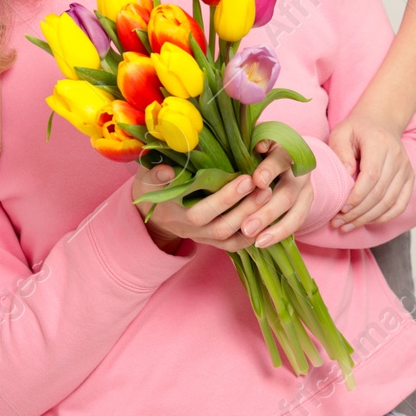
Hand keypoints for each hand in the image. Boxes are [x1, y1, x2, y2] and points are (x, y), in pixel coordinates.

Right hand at [133, 143, 312, 251]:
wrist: (153, 207)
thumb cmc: (153, 183)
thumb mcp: (148, 176)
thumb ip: (155, 174)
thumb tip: (167, 171)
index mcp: (172, 210)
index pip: (198, 211)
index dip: (223, 198)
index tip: (245, 178)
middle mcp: (186, 228)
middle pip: (217, 225)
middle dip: (241, 206)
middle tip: (261, 185)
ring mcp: (200, 236)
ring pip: (226, 235)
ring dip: (248, 217)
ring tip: (267, 194)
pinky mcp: (210, 241)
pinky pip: (231, 245)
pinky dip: (249, 235)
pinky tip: (265, 219)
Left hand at [327, 112, 413, 231]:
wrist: (381, 122)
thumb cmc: (358, 130)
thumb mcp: (342, 133)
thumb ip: (340, 151)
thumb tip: (347, 175)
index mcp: (380, 144)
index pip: (371, 176)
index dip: (357, 196)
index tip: (341, 209)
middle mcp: (398, 157)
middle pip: (380, 192)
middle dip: (358, 212)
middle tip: (339, 222)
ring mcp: (406, 169)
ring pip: (390, 202)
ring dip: (368, 218)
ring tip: (348, 226)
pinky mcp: (410, 178)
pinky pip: (401, 204)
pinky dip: (385, 217)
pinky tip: (368, 221)